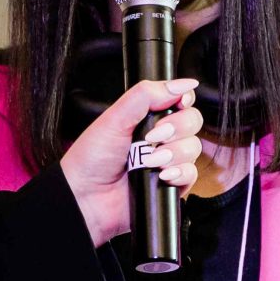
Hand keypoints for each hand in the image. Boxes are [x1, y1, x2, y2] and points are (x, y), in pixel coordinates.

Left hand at [64, 79, 203, 247]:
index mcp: (147, 117)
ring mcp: (167, 161)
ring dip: (174, 153)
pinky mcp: (172, 185)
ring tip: (150, 161)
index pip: (180, 100)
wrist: (85, 196)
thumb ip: (146, 95)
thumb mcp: (115, 117)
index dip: (184, 99)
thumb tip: (181, 84)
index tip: (180, 103)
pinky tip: (162, 175)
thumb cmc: (91, 158)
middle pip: (192, 121)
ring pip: (193, 148)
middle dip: (177, 128)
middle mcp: (160, 138)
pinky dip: (180, 173)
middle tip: (152, 137)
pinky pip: (191, 174)